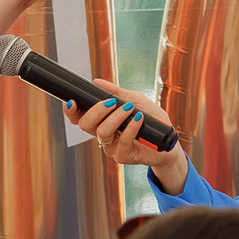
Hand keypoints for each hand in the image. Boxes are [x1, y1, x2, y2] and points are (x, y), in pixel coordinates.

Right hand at [71, 81, 190, 190]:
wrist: (167, 139)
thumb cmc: (151, 120)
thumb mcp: (135, 99)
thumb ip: (116, 92)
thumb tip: (97, 82)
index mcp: (102, 121)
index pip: (80, 117)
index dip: (71, 112)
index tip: (72, 102)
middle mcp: (103, 134)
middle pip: (85, 125)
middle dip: (96, 111)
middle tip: (111, 102)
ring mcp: (111, 146)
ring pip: (102, 132)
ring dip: (115, 117)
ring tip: (129, 108)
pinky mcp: (122, 156)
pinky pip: (121, 141)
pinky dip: (130, 127)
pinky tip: (138, 118)